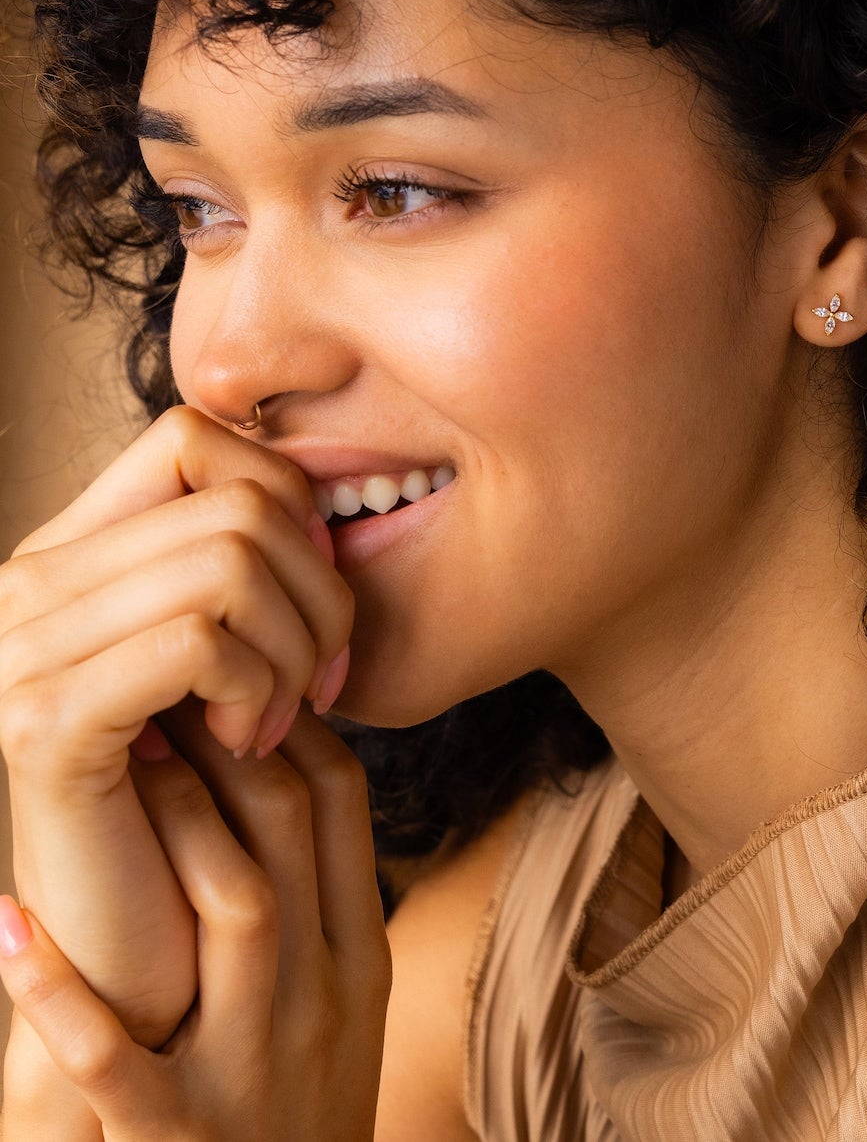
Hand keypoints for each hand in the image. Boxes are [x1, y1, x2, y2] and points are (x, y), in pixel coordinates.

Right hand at [0, 405, 350, 1052]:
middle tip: (322, 677)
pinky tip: (252, 740)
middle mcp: (29, 585)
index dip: (285, 498)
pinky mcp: (45, 723)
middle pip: (236, 502)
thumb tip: (314, 499)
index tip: (313, 588)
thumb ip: (243, 563)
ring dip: (296, 647)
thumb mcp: (226, 653)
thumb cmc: (204, 789)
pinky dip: (258, 688)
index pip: (194, 438)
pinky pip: (198, 642)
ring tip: (284, 715)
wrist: (136, 942)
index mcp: (74, 552)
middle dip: (319, 591)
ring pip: (230, 563)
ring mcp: (23, 650)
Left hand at [0, 701, 390, 1141]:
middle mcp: (321, 996)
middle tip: (163, 695)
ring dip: (178, 822)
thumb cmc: (301, 1109)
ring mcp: (254, 1067)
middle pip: (291, 832)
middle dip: (227, 749)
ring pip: (237, 906)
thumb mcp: (343, 1005)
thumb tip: (269, 778)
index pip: (343, 803)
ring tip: (120, 762)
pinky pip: (116, 1056)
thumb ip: (318, 904)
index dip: (285, 725)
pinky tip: (6, 926)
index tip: (225, 684)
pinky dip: (57, 991)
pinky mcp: (179, 1140)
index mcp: (360, 957)